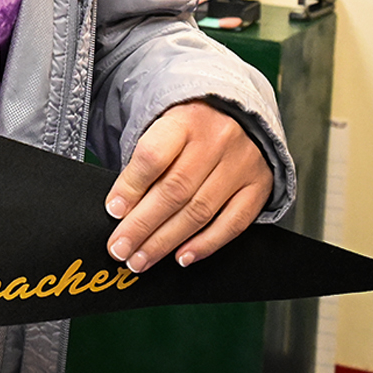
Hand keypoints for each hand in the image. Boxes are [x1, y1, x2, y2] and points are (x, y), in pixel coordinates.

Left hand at [104, 100, 271, 273]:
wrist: (237, 113)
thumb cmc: (189, 127)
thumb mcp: (163, 129)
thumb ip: (145, 164)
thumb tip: (121, 209)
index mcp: (185, 120)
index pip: (153, 156)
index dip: (131, 187)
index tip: (113, 211)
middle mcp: (217, 140)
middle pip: (175, 190)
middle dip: (142, 225)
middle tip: (120, 248)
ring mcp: (242, 164)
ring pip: (200, 211)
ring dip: (166, 242)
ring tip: (141, 259)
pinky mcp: (259, 186)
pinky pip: (233, 223)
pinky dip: (205, 244)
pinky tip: (182, 257)